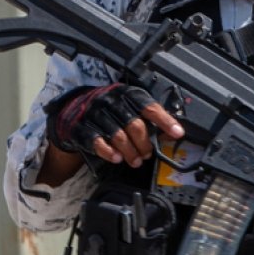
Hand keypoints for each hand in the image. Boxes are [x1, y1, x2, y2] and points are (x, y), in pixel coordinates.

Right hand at [44, 83, 184, 167]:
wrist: (75, 110)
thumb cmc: (112, 111)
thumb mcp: (131, 108)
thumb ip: (152, 119)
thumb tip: (174, 132)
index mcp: (127, 93)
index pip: (149, 107)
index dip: (164, 121)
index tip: (177, 133)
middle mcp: (111, 100)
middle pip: (135, 125)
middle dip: (144, 143)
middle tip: (147, 154)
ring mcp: (95, 113)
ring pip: (118, 136)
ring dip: (130, 152)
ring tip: (136, 161)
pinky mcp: (81, 127)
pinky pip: (96, 142)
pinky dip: (108, 152)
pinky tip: (116, 158)